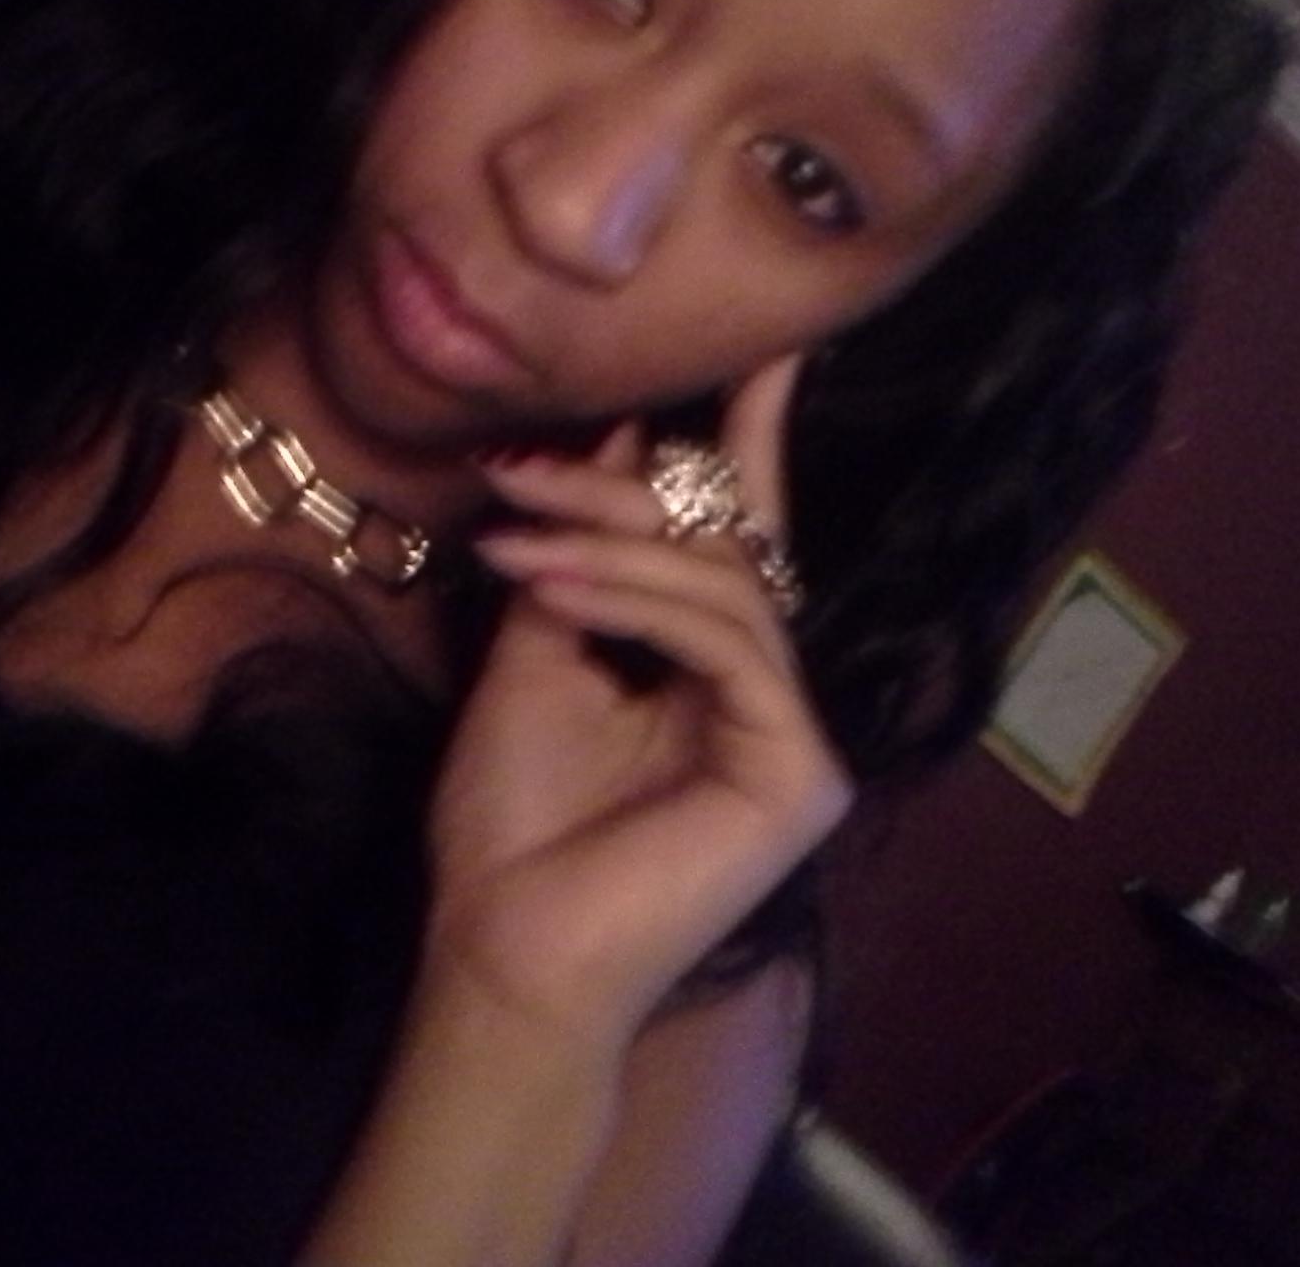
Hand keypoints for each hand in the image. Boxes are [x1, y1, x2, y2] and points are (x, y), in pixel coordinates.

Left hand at [421, 354, 850, 1050]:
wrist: (499, 949)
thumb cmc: (511, 824)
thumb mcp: (539, 656)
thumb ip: (586, 564)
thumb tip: (628, 447)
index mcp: (714, 677)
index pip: (740, 545)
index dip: (752, 448)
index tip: (766, 351)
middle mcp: (769, 702)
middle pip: (728, 553)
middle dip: (624, 497)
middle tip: (522, 475)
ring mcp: (794, 740)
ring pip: (726, 588)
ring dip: (612, 548)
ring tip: (517, 539)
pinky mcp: (800, 773)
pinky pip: (730, 644)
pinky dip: (638, 602)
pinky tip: (556, 589)